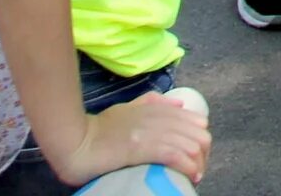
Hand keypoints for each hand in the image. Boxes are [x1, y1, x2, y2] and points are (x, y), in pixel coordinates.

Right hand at [48, 90, 211, 185]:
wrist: (77, 142)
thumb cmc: (98, 129)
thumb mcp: (127, 109)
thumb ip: (153, 103)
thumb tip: (180, 105)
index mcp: (156, 108)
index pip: (195, 120)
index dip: (201, 139)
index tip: (197, 156)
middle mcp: (158, 117)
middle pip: (199, 134)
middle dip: (204, 154)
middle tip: (197, 170)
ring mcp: (151, 132)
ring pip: (192, 145)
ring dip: (198, 164)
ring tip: (194, 177)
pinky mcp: (143, 147)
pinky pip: (176, 155)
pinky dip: (188, 167)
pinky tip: (189, 176)